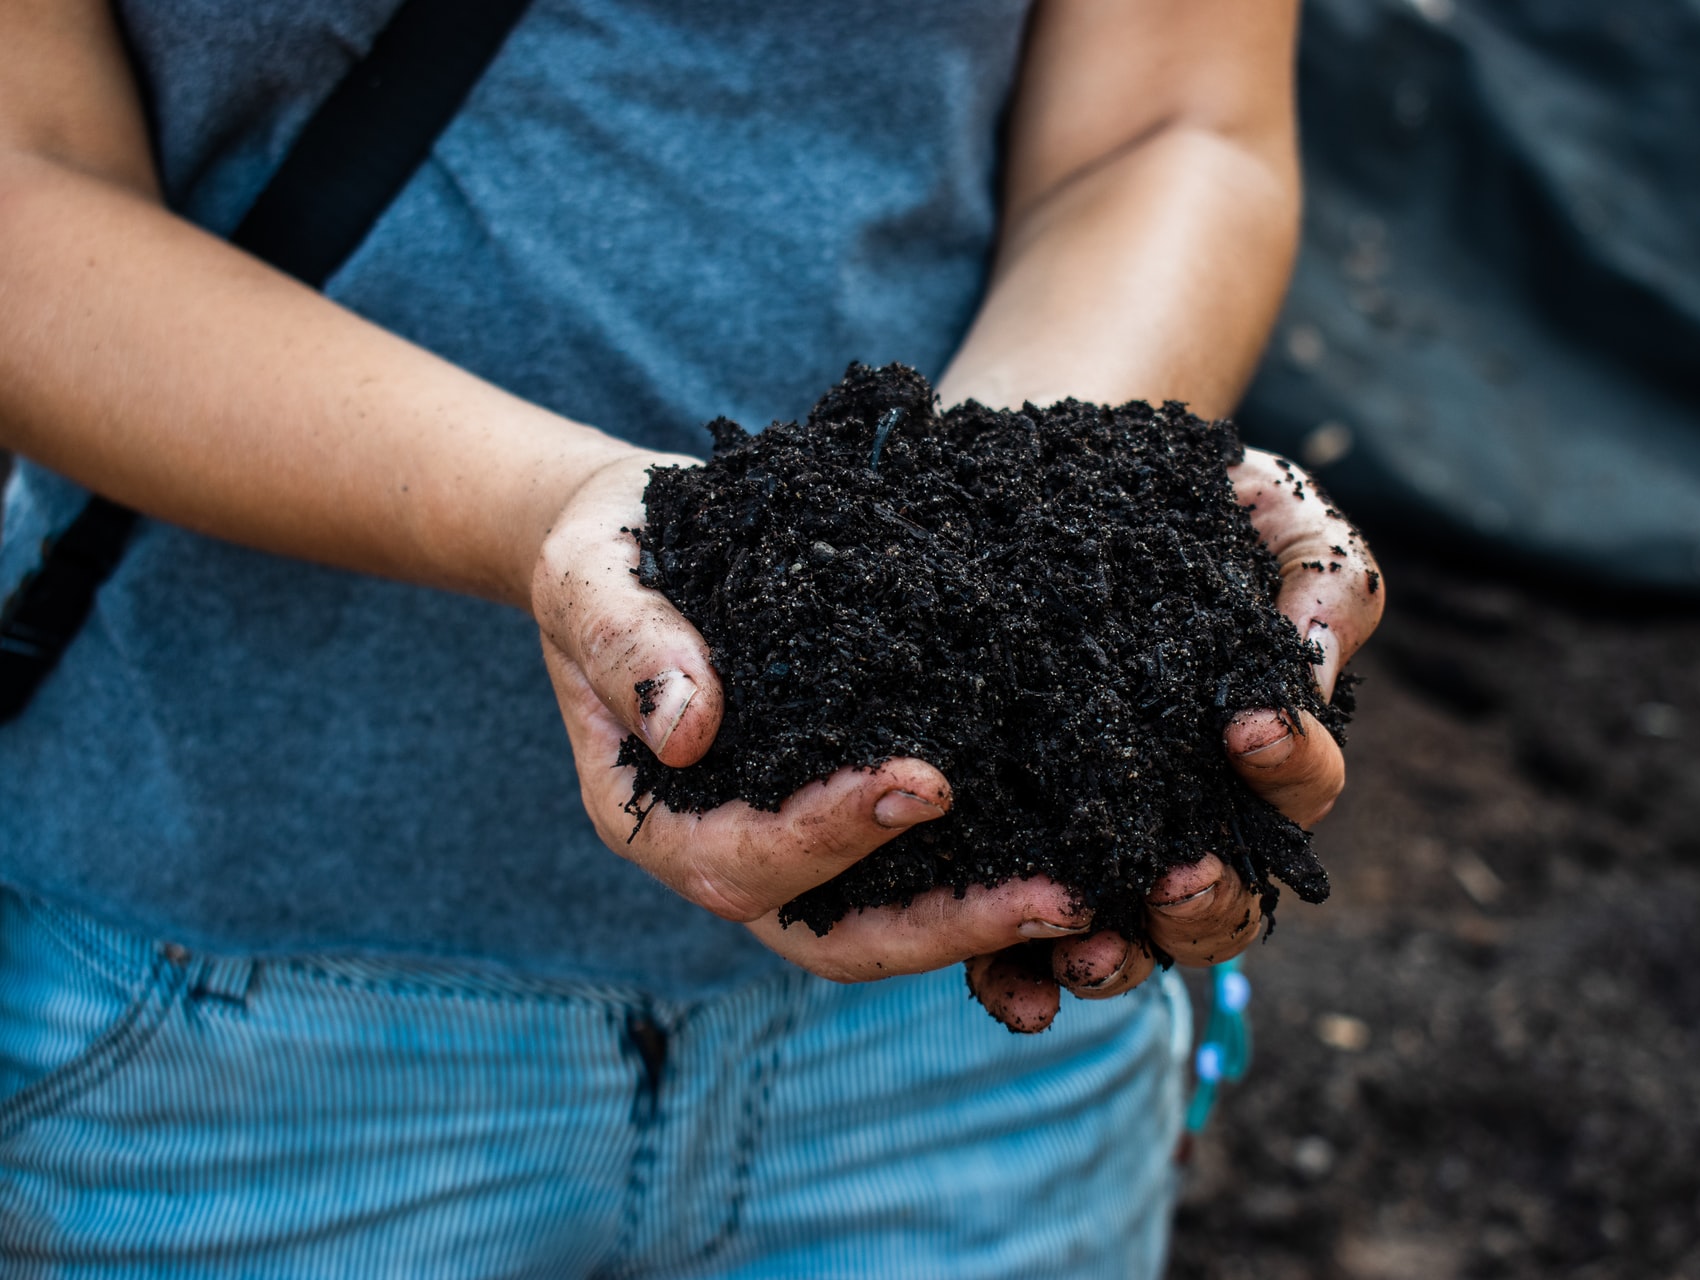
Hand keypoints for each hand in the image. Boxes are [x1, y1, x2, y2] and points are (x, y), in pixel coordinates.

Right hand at [531, 453, 1091, 983]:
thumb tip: (688, 728)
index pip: (742, 860)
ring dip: (982, 924)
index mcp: (651, 817)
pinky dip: (987, 875)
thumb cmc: (608, 552)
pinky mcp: (845, 811)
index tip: (925, 783)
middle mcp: (724, 850)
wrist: (638, 539)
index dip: (829, 836)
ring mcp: (790, 842)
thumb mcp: (594, 576)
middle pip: (830, 936)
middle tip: (1056, 898)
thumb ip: (628, 645)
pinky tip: (1071, 849)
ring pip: (885, 921)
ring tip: (1083, 896)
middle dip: (941, 928)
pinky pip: (917, 868)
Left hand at [975, 447, 1384, 1029]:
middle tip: (1180, 878)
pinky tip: (1007, 987)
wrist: (1070, 492)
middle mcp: (1192, 816)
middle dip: (1210, 903)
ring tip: (1088, 953)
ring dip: (1120, 960)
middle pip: (1225, 901)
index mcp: (1266, 752)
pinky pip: (1024, 942)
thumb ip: (1324, 584)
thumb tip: (1310, 679)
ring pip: (1134, 939)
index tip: (1249, 723)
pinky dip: (1021, 979)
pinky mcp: (1019, 852)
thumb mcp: (1279, 515)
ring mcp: (1106, 845)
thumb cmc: (1198, 506)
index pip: (1301, 781)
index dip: (1289, 763)